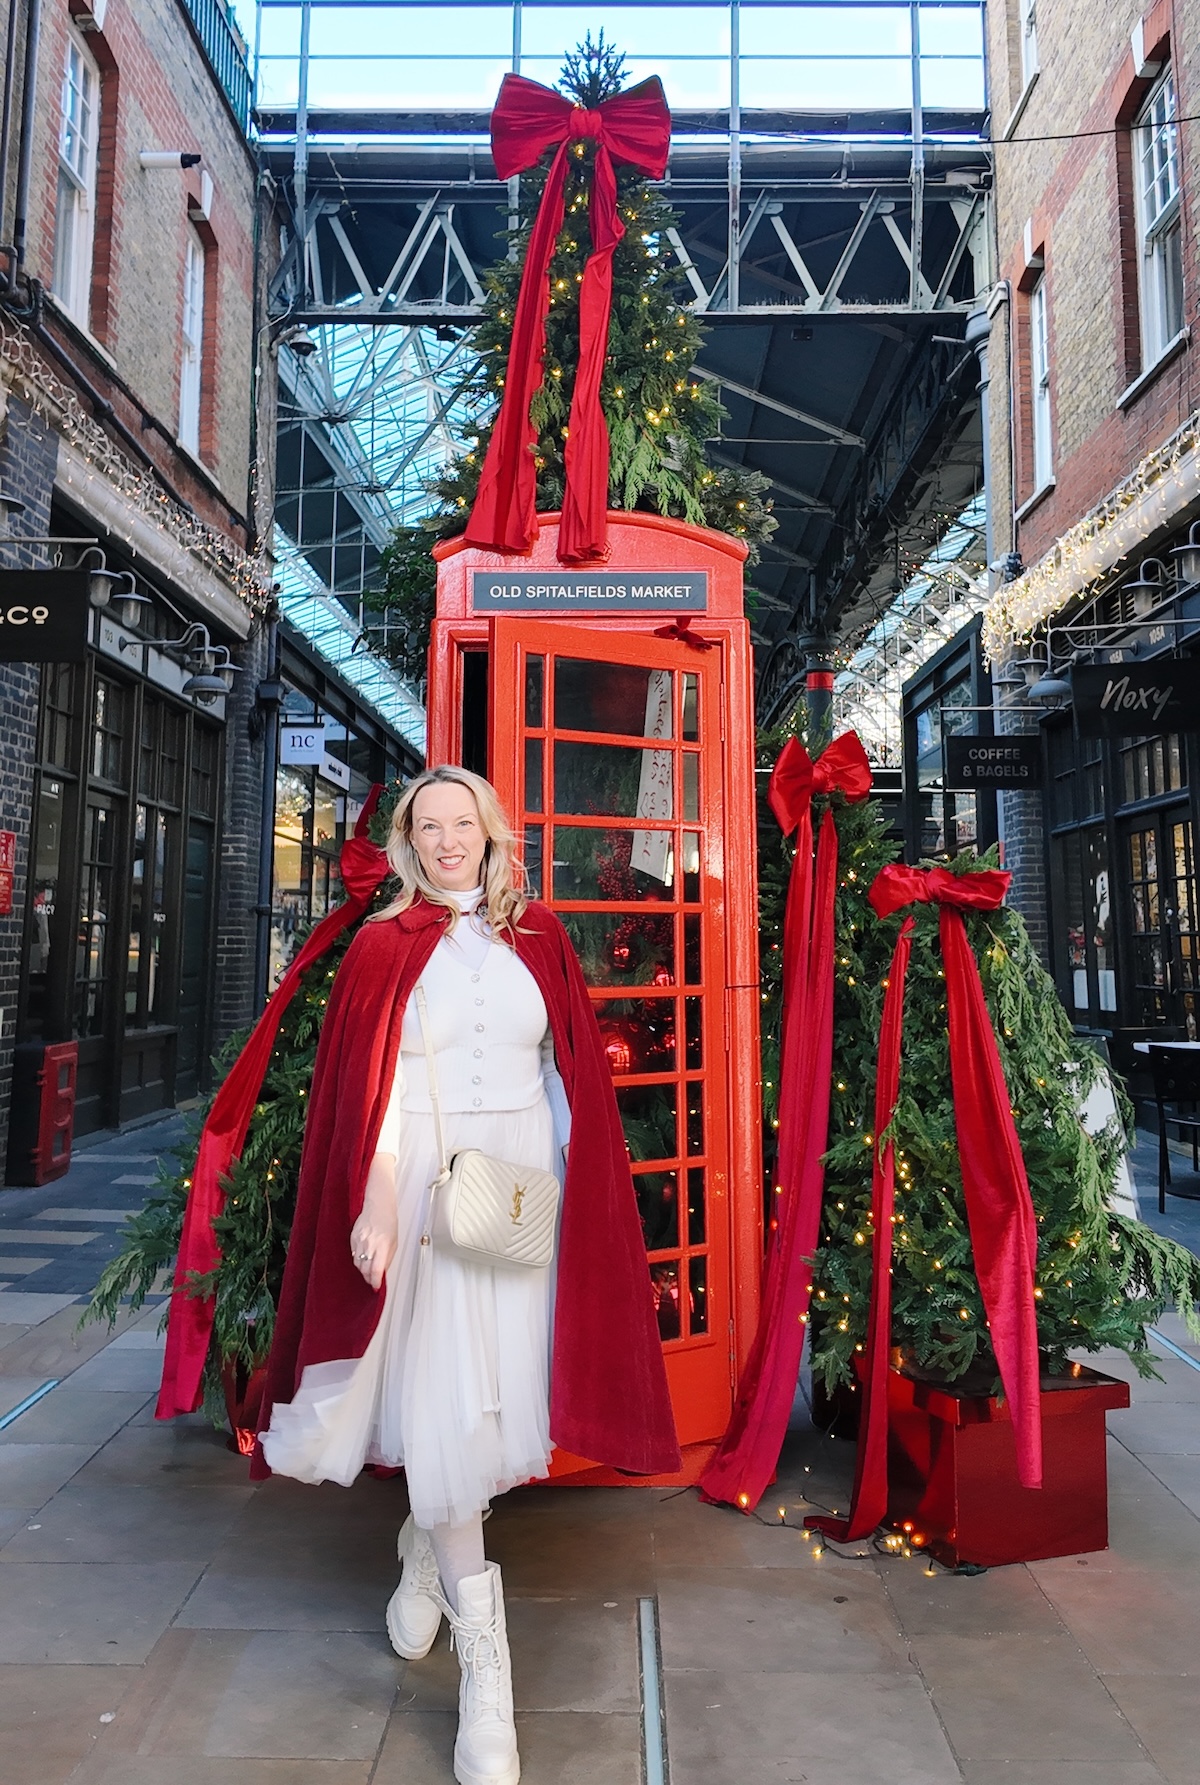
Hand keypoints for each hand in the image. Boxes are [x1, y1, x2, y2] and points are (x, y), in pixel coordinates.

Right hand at [351, 1157, 397, 1290]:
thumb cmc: (388, 1221)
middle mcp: (369, 1244)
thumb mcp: (394, 1242)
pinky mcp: (352, 1238)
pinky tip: (363, 1258)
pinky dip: (358, 1259)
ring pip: (357, 1263)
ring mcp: (359, 1241)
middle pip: (364, 1269)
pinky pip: (353, 1254)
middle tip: (372, 1280)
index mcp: (382, 1246)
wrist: (378, 1205)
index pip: (376, 1271)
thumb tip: (382, 1272)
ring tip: (368, 1270)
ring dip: (362, 1269)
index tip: (375, 1287)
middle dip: (368, 1278)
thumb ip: (388, 1259)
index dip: (375, 1282)